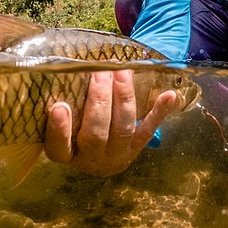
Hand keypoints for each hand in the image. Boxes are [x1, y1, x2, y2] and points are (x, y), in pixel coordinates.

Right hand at [43, 69, 178, 175]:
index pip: (58, 146)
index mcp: (66, 154)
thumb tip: (60, 68)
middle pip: (96, 133)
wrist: (96, 156)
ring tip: (122, 72)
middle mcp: (91, 159)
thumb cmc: (71, 130)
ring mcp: (117, 155)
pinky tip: (169, 95)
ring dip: (123, 98)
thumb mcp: (60, 126)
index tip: (59, 106)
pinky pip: (148, 129)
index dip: (59, 128)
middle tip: (100, 72)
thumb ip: (58, 105)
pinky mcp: (136, 148)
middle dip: (99, 101)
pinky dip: (159, 111)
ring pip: (123, 129)